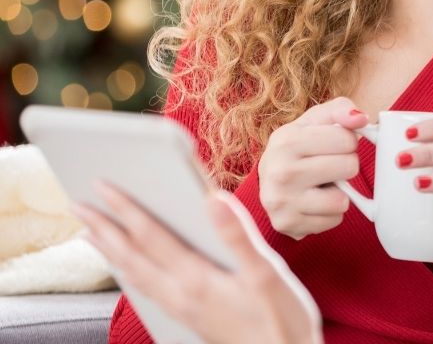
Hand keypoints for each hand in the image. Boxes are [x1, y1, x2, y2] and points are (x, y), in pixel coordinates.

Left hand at [74, 184, 322, 343]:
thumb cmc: (281, 320)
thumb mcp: (266, 275)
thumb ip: (237, 236)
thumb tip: (213, 199)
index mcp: (196, 279)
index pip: (151, 237)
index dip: (126, 209)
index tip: (103, 186)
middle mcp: (181, 294)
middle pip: (131, 257)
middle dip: (104, 229)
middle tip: (79, 206)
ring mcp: (182, 309)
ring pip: (135, 276)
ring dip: (111, 252)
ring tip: (91, 235)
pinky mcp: (189, 318)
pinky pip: (146, 290)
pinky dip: (129, 273)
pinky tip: (129, 270)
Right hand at [258, 97, 368, 238]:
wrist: (268, 179)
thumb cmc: (299, 145)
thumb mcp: (316, 119)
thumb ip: (341, 110)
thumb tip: (361, 118)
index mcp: (286, 140)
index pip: (346, 139)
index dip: (348, 141)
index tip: (334, 145)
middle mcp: (280, 171)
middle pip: (349, 167)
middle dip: (346, 165)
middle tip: (329, 165)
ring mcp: (281, 201)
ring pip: (342, 200)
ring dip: (339, 192)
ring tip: (321, 184)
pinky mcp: (288, 224)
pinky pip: (334, 220)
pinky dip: (330, 212)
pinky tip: (314, 202)